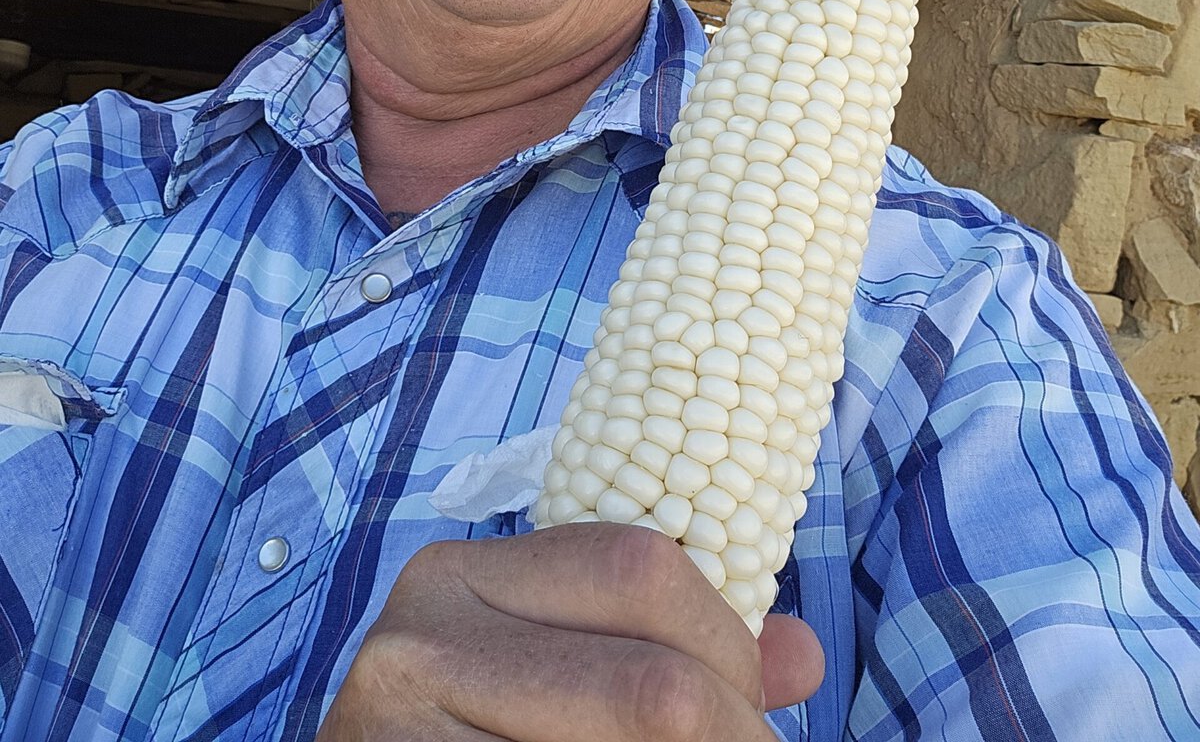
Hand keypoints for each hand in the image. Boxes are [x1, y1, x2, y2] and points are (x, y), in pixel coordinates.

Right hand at [316, 521, 823, 739]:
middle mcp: (419, 636)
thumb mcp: (543, 676)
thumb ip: (660, 654)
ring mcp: (398, 732)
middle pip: (652, 685)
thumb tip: (802, 655)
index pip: (642, 568)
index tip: (752, 711)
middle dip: (733, 740)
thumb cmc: (466, 741)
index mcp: (459, 575)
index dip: (728, 645)